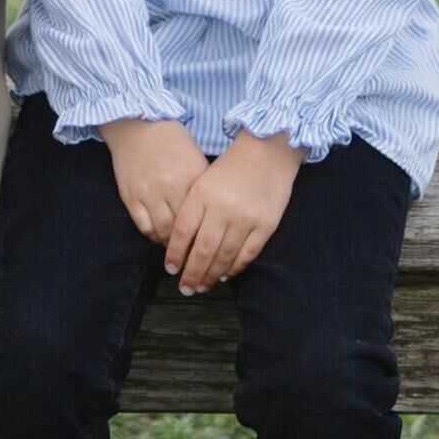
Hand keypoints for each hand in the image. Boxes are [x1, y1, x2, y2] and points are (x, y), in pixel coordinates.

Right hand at [99, 117, 209, 242]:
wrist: (137, 124)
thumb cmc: (171, 140)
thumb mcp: (195, 158)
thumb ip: (204, 187)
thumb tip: (212, 217)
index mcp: (191, 178)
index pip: (203, 219)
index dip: (207, 239)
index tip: (213, 251)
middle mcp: (170, 188)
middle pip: (184, 231)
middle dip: (190, 250)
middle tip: (196, 261)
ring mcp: (148, 193)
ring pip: (163, 233)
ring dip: (171, 247)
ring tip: (179, 253)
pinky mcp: (130, 196)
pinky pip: (143, 226)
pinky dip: (153, 237)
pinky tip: (160, 238)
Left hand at [164, 130, 305, 293]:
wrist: (267, 150)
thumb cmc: (231, 166)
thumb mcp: (204, 180)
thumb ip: (193, 208)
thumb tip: (181, 243)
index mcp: (202, 194)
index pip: (183, 231)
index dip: (175, 253)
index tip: (170, 268)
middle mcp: (222, 208)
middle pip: (202, 249)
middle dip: (191, 273)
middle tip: (185, 288)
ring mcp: (245, 218)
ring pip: (224, 256)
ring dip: (211, 275)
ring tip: (202, 286)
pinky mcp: (265, 225)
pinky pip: (247, 254)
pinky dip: (234, 268)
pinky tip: (224, 275)